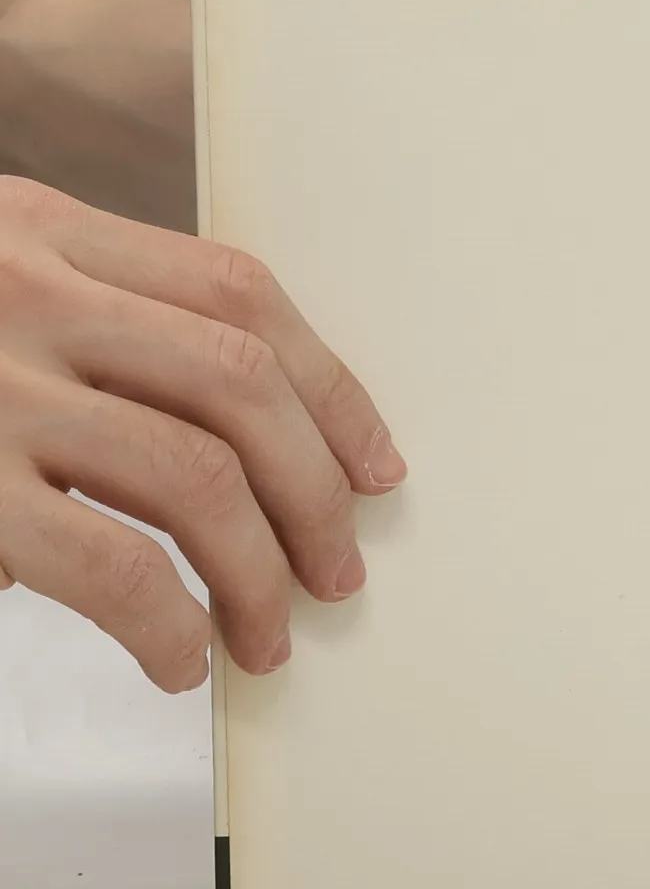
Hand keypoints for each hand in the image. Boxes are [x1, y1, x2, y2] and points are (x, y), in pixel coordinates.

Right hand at [0, 176, 404, 688]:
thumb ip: (84, 317)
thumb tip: (235, 436)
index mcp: (42, 230)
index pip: (241, 296)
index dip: (332, 388)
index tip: (375, 466)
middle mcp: (23, 291)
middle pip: (242, 383)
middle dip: (316, 492)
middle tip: (337, 572)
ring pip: (196, 474)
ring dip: (260, 570)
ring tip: (267, 634)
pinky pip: (107, 564)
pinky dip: (168, 623)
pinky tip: (176, 658)